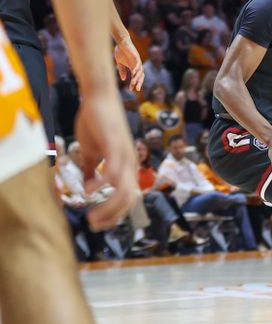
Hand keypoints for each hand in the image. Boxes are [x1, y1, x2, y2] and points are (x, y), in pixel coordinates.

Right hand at [74, 91, 138, 230]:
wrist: (98, 97)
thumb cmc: (96, 122)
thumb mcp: (91, 151)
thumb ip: (92, 170)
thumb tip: (89, 188)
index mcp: (126, 166)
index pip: (128, 198)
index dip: (116, 214)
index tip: (99, 223)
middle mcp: (130, 163)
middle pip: (129, 199)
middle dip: (113, 216)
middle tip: (95, 226)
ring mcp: (125, 154)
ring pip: (124, 190)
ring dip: (109, 207)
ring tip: (92, 216)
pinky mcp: (116, 145)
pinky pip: (113, 170)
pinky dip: (103, 184)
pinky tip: (89, 191)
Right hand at [114, 37, 144, 90]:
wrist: (121, 41)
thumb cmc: (121, 51)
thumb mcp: (120, 63)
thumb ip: (122, 70)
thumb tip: (123, 79)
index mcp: (133, 67)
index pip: (135, 77)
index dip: (134, 83)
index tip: (131, 89)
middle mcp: (137, 65)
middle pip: (140, 75)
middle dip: (138, 82)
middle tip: (137, 89)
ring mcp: (137, 60)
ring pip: (139, 71)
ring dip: (136, 77)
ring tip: (133, 83)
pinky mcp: (136, 56)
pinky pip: (138, 63)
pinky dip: (136, 68)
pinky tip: (134, 73)